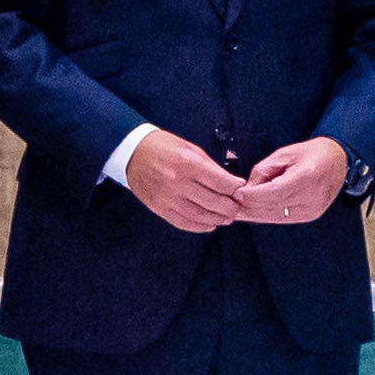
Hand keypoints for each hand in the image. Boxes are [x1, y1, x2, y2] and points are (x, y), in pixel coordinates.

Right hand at [126, 130, 244, 234]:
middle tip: (238, 207)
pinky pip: (184, 223)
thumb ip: (212, 168)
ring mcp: (168, 198)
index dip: (235, 189)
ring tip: (227, 217)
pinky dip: (200, 227)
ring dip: (218, 219)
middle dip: (231, 208)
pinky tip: (210, 224)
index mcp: (188, 163)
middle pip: (213, 202)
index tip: (241, 190)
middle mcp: (178, 182)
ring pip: (200, 216)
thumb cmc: (164, 147)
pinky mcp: (160, 209)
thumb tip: (233, 183)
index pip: (221, 182)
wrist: (133, 153)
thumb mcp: (191, 149)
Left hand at [233, 136, 349, 224]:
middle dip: (250, 207)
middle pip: (273, 207)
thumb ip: (263, 172)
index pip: (274, 192)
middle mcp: (313, 196)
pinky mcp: (310, 216)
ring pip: (276, 217)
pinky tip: (252, 214)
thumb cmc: (309, 154)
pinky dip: (266, 216)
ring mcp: (313, 209)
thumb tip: (245, 191)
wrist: (336, 162)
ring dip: (255, 215)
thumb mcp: (283, 154)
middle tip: (230, 205)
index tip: (236, 194)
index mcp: (307, 176)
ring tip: (237, 211)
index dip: (253, 195)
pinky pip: (282, 219)